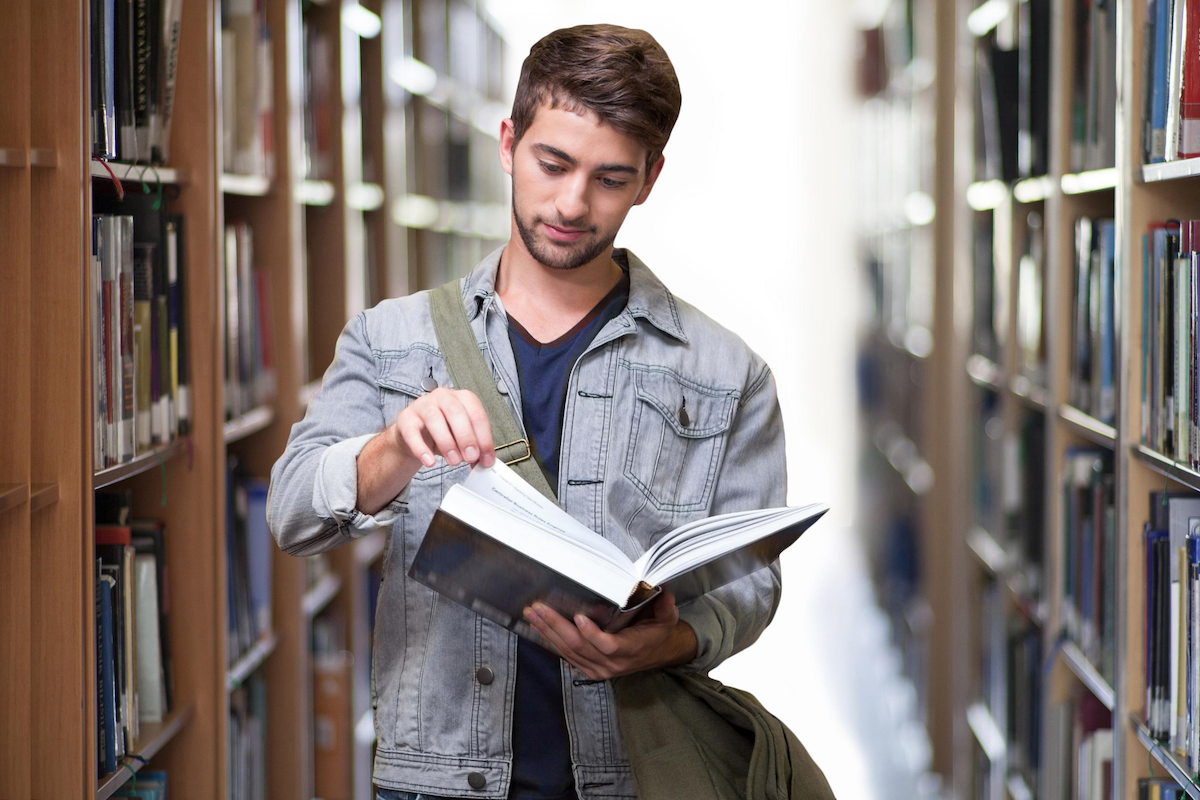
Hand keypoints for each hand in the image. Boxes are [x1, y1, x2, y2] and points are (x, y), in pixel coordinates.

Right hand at [391, 387, 495, 469]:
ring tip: (454, 461)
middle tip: (471, 457)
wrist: (416, 434)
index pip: (477, 414)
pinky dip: (421, 449)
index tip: (486, 458)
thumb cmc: (444, 432)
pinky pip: (412, 432)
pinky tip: (429, 462)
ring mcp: (423, 404)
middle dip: (466, 437)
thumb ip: (475, 448)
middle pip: (456, 412)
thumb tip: (485, 462)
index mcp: (462, 398)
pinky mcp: (406, 418)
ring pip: (434, 418)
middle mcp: (443, 396)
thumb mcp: (462, 439)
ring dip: (446, 442)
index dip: (484, 438)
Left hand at [523, 592, 697, 679]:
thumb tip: (663, 591)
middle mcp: (612, 663)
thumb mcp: (667, 618)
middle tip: (539, 609)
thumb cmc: (658, 632)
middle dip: (556, 626)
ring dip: (548, 632)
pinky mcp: (589, 669)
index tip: (578, 617)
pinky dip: (551, 641)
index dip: (592, 634)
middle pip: (579, 646)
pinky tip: (538, 627)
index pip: (608, 645)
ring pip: (569, 651)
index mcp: (630, 649)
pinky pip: (567, 656)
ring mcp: (598, 669)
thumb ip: (665, 606)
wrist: (657, 653)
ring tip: (532, 614)